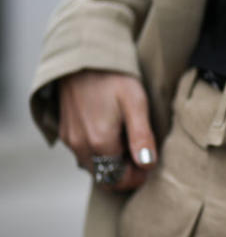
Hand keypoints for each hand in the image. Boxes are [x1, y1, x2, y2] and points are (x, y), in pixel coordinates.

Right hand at [57, 70, 157, 191]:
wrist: (83, 58)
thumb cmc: (113, 78)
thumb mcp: (136, 103)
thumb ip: (141, 136)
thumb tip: (147, 164)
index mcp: (99, 141)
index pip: (119, 178)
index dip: (137, 178)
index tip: (149, 167)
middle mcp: (80, 145)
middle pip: (105, 177)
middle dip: (125, 174)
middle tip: (141, 159)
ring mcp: (70, 140)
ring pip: (93, 168)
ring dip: (111, 165)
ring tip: (129, 146)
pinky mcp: (65, 132)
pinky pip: (83, 155)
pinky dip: (99, 155)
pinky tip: (112, 138)